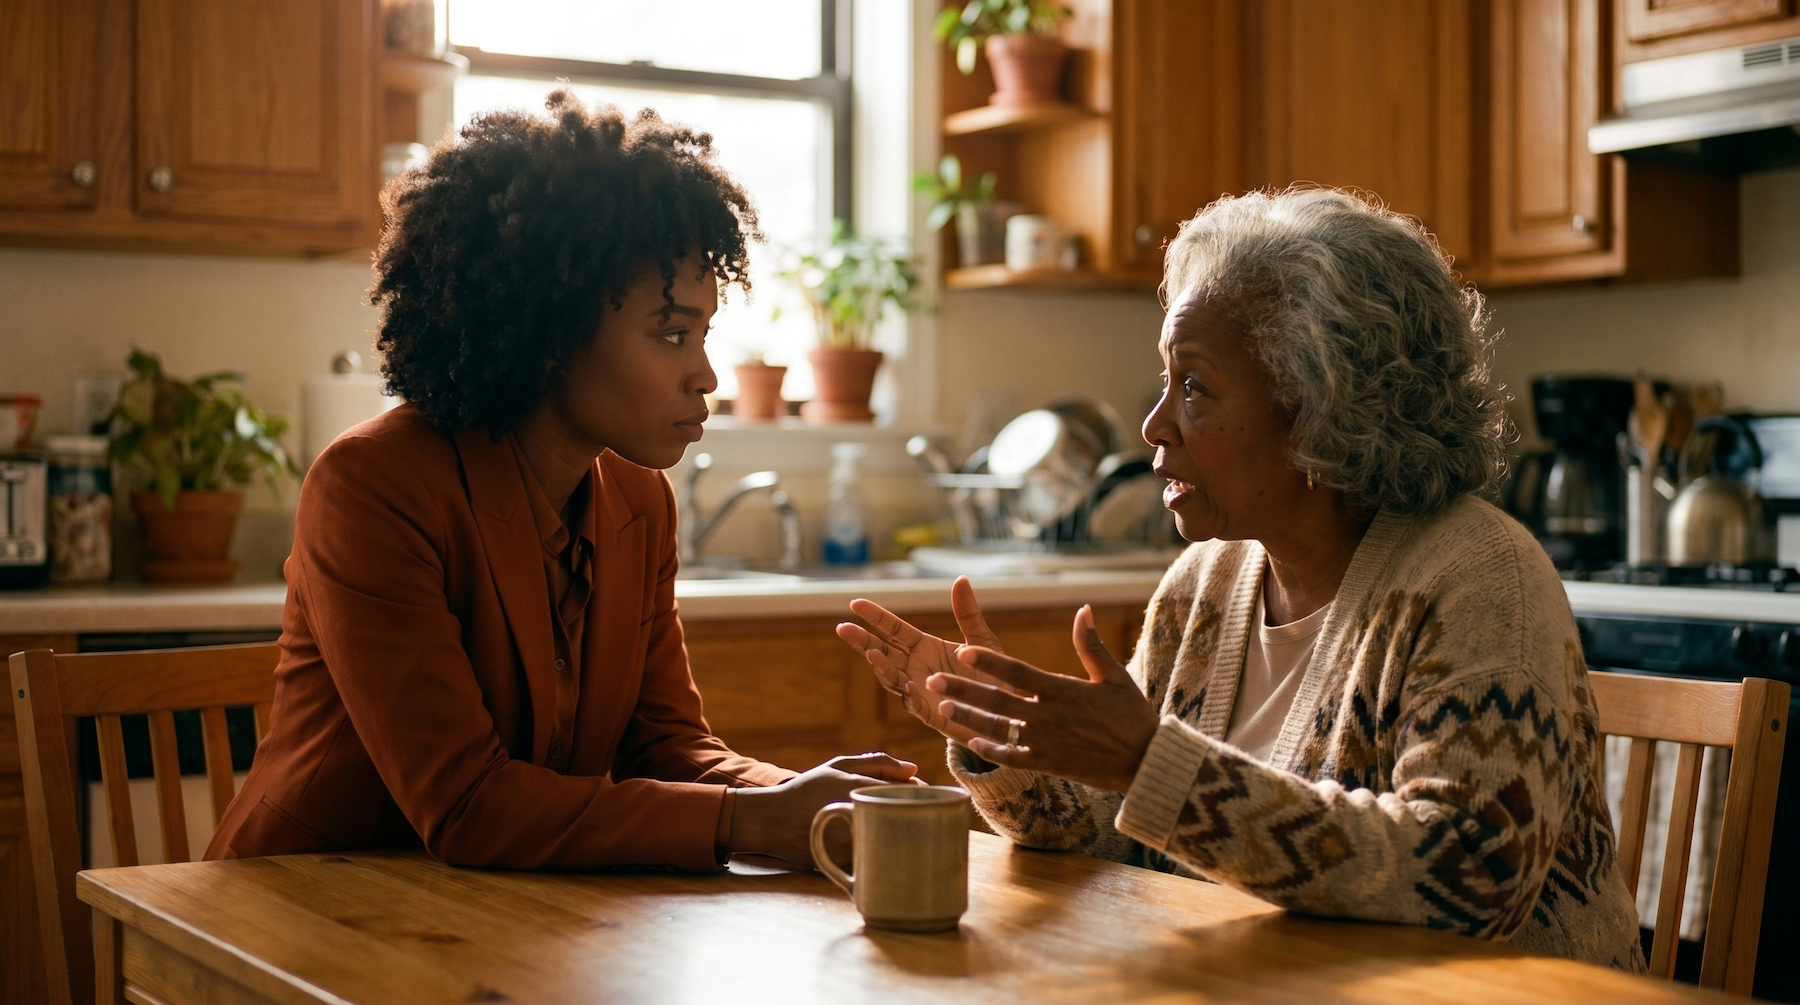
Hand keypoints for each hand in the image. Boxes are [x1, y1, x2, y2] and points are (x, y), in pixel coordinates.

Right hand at [728, 752, 919, 866]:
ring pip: (895, 842)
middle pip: (907, 819)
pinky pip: (877, 861)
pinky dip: (885, 855)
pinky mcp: (845, 866)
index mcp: (858, 790)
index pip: (909, 792)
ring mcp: (851, 844)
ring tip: (901, 830)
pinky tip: (882, 847)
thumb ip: (877, 763)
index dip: (922, 795)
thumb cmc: (807, 789)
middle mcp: (856, 817)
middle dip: (918, 817)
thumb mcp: (838, 766)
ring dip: (904, 837)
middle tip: (917, 815)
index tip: (922, 796)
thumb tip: (914, 769)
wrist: (770, 821)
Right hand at [836, 576, 1005, 744]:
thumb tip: (961, 579)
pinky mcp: (930, 713)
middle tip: (843, 628)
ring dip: (881, 667)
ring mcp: (919, 691)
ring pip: (892, 678)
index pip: (893, 630)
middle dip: (863, 641)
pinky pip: (916, 704)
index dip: (875, 617)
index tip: (855, 603)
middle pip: (882, 652)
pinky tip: (909, 684)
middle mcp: (915, 668)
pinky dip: (910, 694)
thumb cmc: (990, 675)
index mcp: (924, 647)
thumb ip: (968, 614)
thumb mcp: (982, 641)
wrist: (1004, 712)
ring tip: (871, 654)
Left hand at [927, 605, 1159, 793]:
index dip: (989, 662)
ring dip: (968, 719)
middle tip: (932, 681)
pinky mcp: (1050, 765)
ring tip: (941, 710)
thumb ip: (1091, 644)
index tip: (963, 652)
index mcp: (1064, 690)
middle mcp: (1050, 716)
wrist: (1146, 763)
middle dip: (963, 689)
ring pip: (999, 729)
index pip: (1018, 672)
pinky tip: (971, 742)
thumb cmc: (1132, 716)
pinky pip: (1014, 759)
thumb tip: (1083, 609)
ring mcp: (1047, 743)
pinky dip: (992, 751)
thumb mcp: (1114, 676)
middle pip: (998, 700)